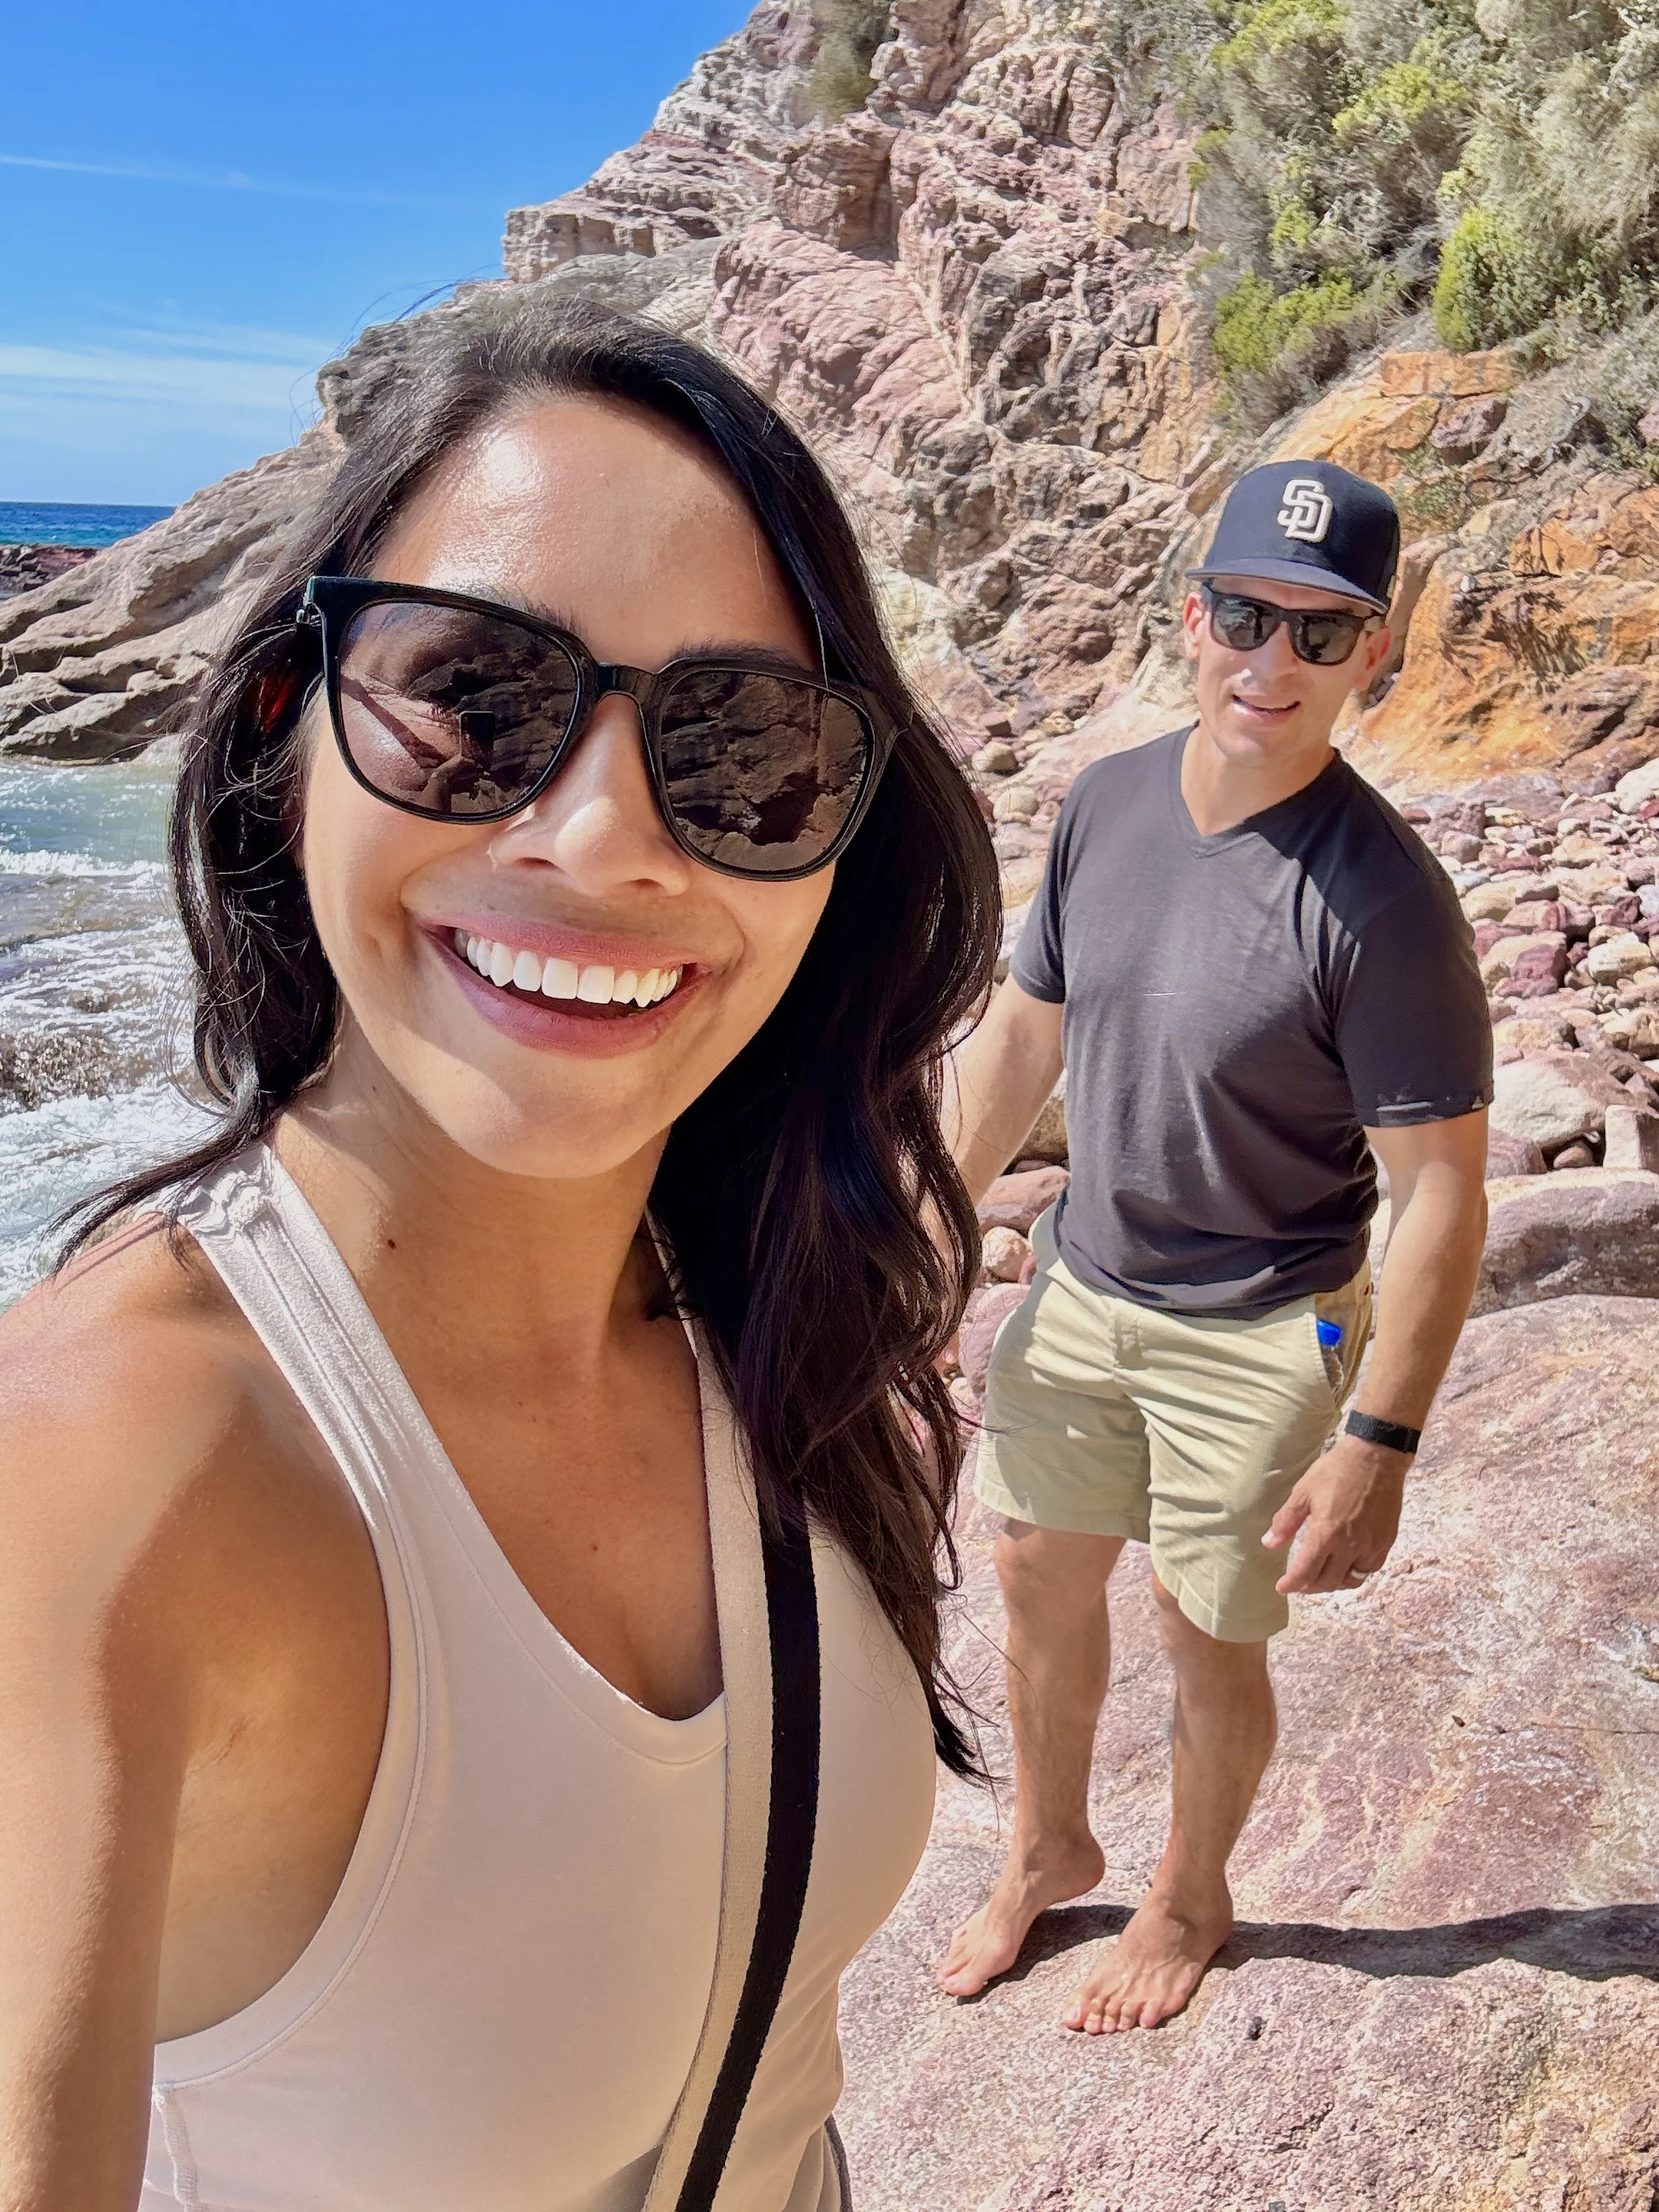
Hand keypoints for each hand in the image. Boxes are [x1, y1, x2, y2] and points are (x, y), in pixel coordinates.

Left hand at [1262, 1434, 1407, 1594]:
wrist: (1376, 1457)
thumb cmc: (1336, 1470)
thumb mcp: (1303, 1492)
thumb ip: (1286, 1521)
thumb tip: (1269, 1543)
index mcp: (1326, 1534)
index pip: (1306, 1571)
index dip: (1292, 1584)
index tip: (1282, 1588)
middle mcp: (1350, 1546)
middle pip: (1328, 1582)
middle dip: (1310, 1587)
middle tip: (1300, 1583)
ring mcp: (1371, 1545)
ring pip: (1352, 1579)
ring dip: (1334, 1583)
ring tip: (1322, 1576)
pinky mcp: (1386, 1541)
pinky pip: (1370, 1568)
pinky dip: (1356, 1572)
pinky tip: (1347, 1564)